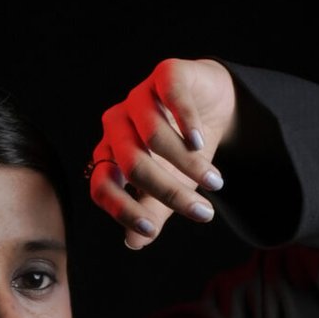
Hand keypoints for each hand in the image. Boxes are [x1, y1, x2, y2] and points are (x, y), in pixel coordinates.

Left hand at [87, 57, 236, 248]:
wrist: (213, 108)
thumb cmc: (183, 153)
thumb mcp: (170, 188)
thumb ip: (150, 214)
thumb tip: (133, 243)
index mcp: (110, 154)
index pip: (102, 185)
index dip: (122, 210)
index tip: (151, 232)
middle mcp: (117, 125)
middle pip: (132, 164)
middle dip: (170, 192)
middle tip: (203, 212)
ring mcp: (139, 96)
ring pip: (152, 135)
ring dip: (189, 164)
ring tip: (216, 182)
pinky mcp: (165, 74)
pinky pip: (171, 98)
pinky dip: (187, 123)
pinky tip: (201, 142)